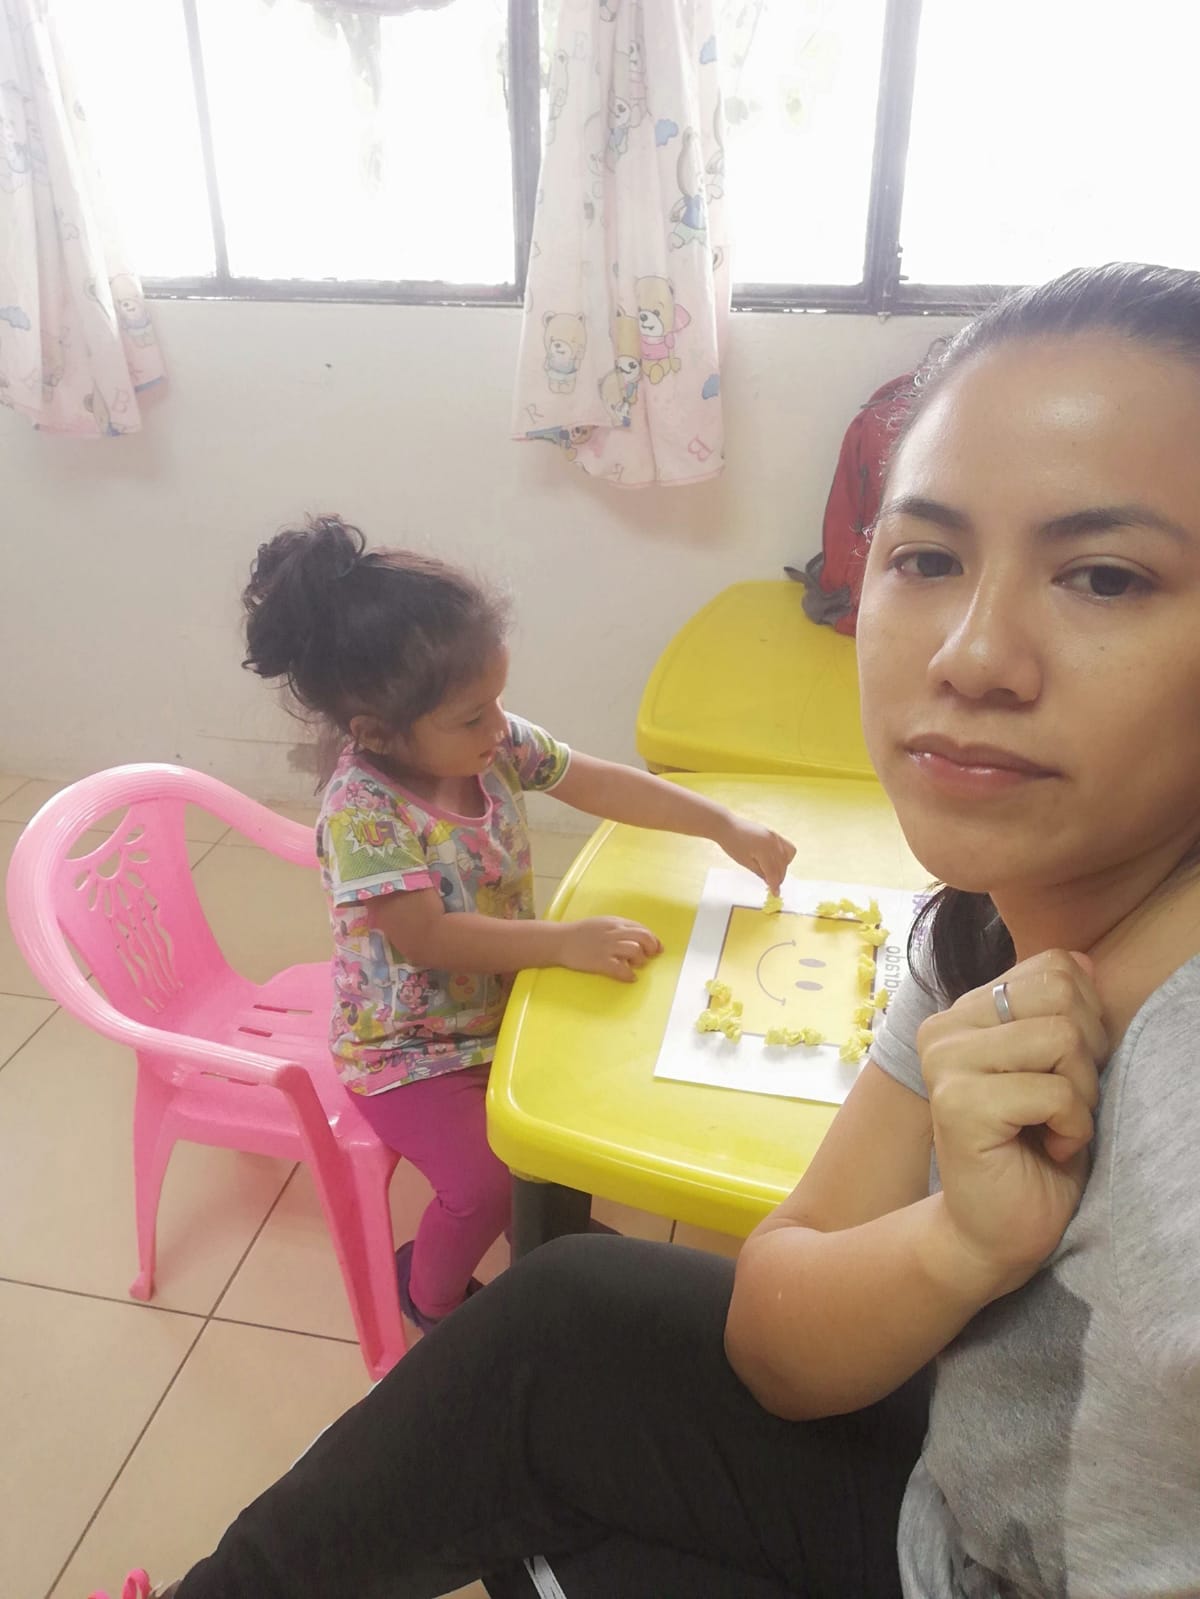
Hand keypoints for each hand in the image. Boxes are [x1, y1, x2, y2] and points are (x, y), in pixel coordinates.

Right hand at [557, 917, 662, 982]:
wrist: (560, 940)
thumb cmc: (580, 933)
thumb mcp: (601, 923)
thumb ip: (619, 928)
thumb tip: (638, 937)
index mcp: (615, 922)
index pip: (642, 928)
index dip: (653, 938)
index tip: (657, 947)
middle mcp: (614, 932)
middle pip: (643, 937)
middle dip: (652, 947)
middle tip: (651, 956)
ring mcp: (607, 947)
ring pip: (635, 950)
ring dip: (640, 960)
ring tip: (634, 965)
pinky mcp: (600, 961)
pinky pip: (622, 969)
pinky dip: (629, 975)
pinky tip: (629, 977)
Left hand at [718, 814, 796, 894]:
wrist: (727, 826)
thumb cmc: (732, 844)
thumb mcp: (745, 862)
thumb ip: (760, 872)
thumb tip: (770, 881)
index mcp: (764, 850)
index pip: (773, 872)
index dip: (775, 885)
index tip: (776, 894)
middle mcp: (773, 842)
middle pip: (782, 866)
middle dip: (779, 877)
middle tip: (772, 885)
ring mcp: (775, 836)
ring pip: (788, 856)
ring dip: (783, 867)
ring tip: (772, 873)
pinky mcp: (774, 833)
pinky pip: (786, 847)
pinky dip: (784, 856)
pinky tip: (775, 862)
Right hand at [918, 949, 1108, 1296]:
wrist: (996, 1232)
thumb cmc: (1034, 1150)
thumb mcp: (1058, 1067)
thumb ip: (1061, 1011)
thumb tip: (1083, 959)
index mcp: (964, 1012)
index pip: (1053, 968)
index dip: (1086, 1020)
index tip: (1065, 1073)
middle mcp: (943, 1028)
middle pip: (1061, 995)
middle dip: (1087, 1056)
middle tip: (1064, 1105)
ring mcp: (945, 1064)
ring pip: (1061, 1039)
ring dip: (1081, 1096)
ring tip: (1055, 1127)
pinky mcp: (958, 1104)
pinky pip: (1055, 1092)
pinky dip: (1073, 1128)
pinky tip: (1047, 1149)